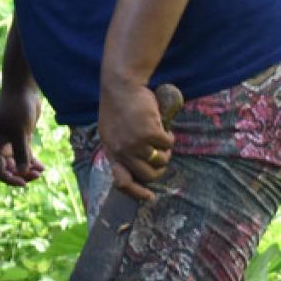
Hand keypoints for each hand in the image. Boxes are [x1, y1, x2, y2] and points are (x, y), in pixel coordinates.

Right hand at [0, 85, 43, 187]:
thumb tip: (23, 172)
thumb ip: (21, 153)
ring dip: (28, 169)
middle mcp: (2, 145)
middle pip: (9, 168)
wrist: (23, 89)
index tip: (24, 182)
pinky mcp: (22, 136)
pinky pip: (26, 153)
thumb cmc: (17, 108)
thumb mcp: (19, 132)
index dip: (9, 179)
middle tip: (36, 176)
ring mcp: (12, 141)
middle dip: (21, 174)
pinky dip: (32, 161)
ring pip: (18, 162)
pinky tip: (42, 166)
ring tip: (41, 172)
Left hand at [97, 81, 174, 201]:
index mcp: (110, 150)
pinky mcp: (149, 133)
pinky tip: (164, 128)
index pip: (121, 182)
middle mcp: (121, 151)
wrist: (121, 84)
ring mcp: (135, 143)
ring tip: (163, 140)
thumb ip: (121, 146)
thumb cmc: (119, 105)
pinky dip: (169, 138)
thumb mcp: (112, 130)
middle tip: (162, 158)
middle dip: (159, 169)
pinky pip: (167, 145)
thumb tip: (140, 165)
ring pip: (160, 161)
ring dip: (165, 153)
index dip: (136, 192)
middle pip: (147, 175)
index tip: (149, 196)